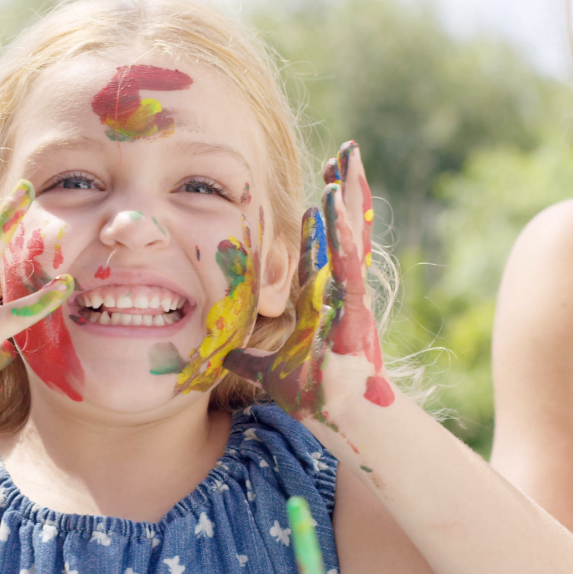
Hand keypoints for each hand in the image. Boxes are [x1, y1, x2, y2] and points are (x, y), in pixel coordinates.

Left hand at [223, 141, 392, 427]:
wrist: (340, 419)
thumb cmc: (312, 397)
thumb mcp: (268, 370)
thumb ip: (245, 359)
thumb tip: (219, 355)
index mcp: (321, 300)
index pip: (320, 250)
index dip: (319, 221)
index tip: (317, 193)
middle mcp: (338, 290)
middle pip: (343, 230)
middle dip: (344, 191)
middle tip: (344, 154)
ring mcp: (348, 293)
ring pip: (349, 233)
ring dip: (347, 194)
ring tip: (347, 156)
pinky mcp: (353, 303)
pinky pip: (346, 257)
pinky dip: (342, 228)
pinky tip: (335, 197)